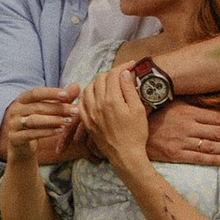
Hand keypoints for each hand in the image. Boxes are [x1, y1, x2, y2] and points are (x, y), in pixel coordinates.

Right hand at [0, 86, 77, 163]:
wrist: (21, 146)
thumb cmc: (37, 124)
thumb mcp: (49, 110)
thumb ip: (62, 99)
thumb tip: (76, 87)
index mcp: (22, 99)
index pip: (36, 93)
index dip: (51, 93)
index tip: (67, 95)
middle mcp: (15, 110)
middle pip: (37, 107)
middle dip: (58, 108)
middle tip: (75, 111)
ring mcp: (13, 124)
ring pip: (33, 120)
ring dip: (53, 120)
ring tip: (68, 121)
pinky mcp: (14, 138)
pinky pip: (30, 134)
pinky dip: (46, 132)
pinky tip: (60, 131)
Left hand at [86, 63, 151, 177]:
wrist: (125, 155)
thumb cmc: (136, 133)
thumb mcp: (138, 109)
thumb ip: (129, 89)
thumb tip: (124, 73)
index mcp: (112, 100)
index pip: (114, 74)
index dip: (123, 66)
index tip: (131, 65)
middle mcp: (97, 104)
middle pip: (99, 79)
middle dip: (111, 73)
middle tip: (122, 76)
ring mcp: (90, 113)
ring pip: (88, 89)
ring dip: (98, 83)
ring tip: (109, 84)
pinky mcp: (87, 121)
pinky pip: (82, 103)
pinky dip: (88, 95)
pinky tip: (95, 96)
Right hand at [145, 97, 219, 169]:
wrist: (131, 130)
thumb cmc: (155, 114)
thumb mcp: (174, 105)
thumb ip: (194, 108)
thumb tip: (215, 110)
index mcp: (189, 112)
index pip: (218, 118)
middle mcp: (188, 126)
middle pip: (219, 132)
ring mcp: (182, 141)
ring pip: (211, 145)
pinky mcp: (175, 154)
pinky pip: (198, 157)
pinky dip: (213, 159)